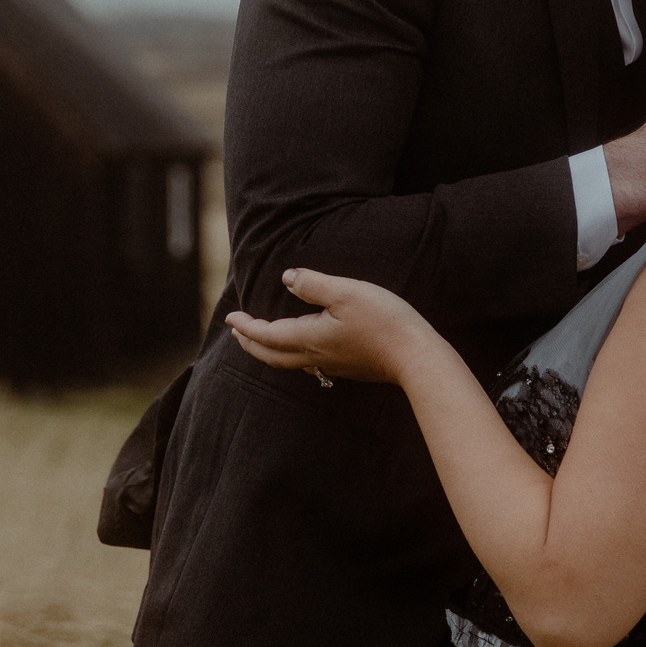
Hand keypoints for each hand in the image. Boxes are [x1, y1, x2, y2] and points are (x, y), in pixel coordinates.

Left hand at [226, 268, 447, 386]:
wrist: (415, 356)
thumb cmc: (383, 321)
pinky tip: (301, 348)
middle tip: (237, 332)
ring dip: (269, 351)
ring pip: (289, 363)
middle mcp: (315, 356)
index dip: (246, 327)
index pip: (267, 334)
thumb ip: (313, 284)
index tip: (230, 318)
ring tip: (262, 340)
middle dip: (251, 343)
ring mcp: (332, 366)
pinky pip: (308, 365)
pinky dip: (292, 355)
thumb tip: (287, 279)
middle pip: (272, 355)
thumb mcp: (346, 292)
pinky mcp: (347, 368)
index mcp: (309, 337)